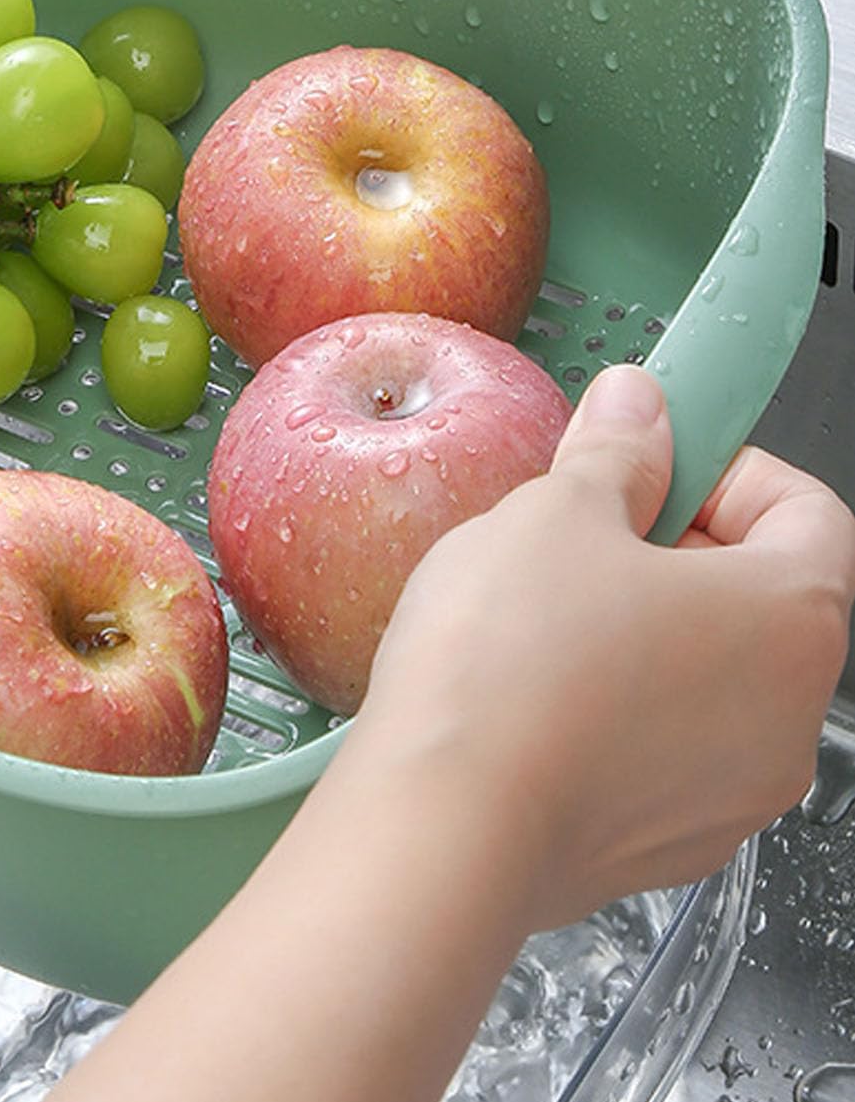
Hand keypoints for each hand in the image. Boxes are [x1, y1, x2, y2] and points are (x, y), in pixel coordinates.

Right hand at [55, 369, 854, 1101]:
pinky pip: (659, 752)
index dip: (723, 468)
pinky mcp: (668, 848)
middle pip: (758, 599)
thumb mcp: (556, 512)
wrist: (443, 826)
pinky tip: (526, 697)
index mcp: (791, 616)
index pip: (806, 510)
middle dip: (671, 550)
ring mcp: (736, 796)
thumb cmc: (511, 658)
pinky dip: (612, 711)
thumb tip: (641, 401)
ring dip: (640, 632)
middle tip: (574, 531)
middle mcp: (792, 717)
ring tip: (535, 619)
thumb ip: (615, 449)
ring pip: (706, 679)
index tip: (644, 461)